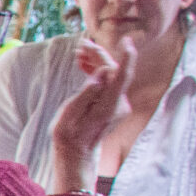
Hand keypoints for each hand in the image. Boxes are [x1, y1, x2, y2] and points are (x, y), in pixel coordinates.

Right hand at [45, 36, 134, 193]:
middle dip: (99, 56)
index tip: (126, 41)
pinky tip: (84, 65)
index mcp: (109, 105)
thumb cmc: (69, 136)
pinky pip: (109, 83)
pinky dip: (97, 72)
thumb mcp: (70, 113)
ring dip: (96, 62)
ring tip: (79, 53)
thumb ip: (88, 91)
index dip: (126, 57)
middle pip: (114, 72)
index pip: (121, 76)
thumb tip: (103, 72)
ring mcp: (118, 105)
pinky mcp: (114, 104)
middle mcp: (119, 104)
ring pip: (111, 76)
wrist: (76, 154)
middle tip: (82, 45)